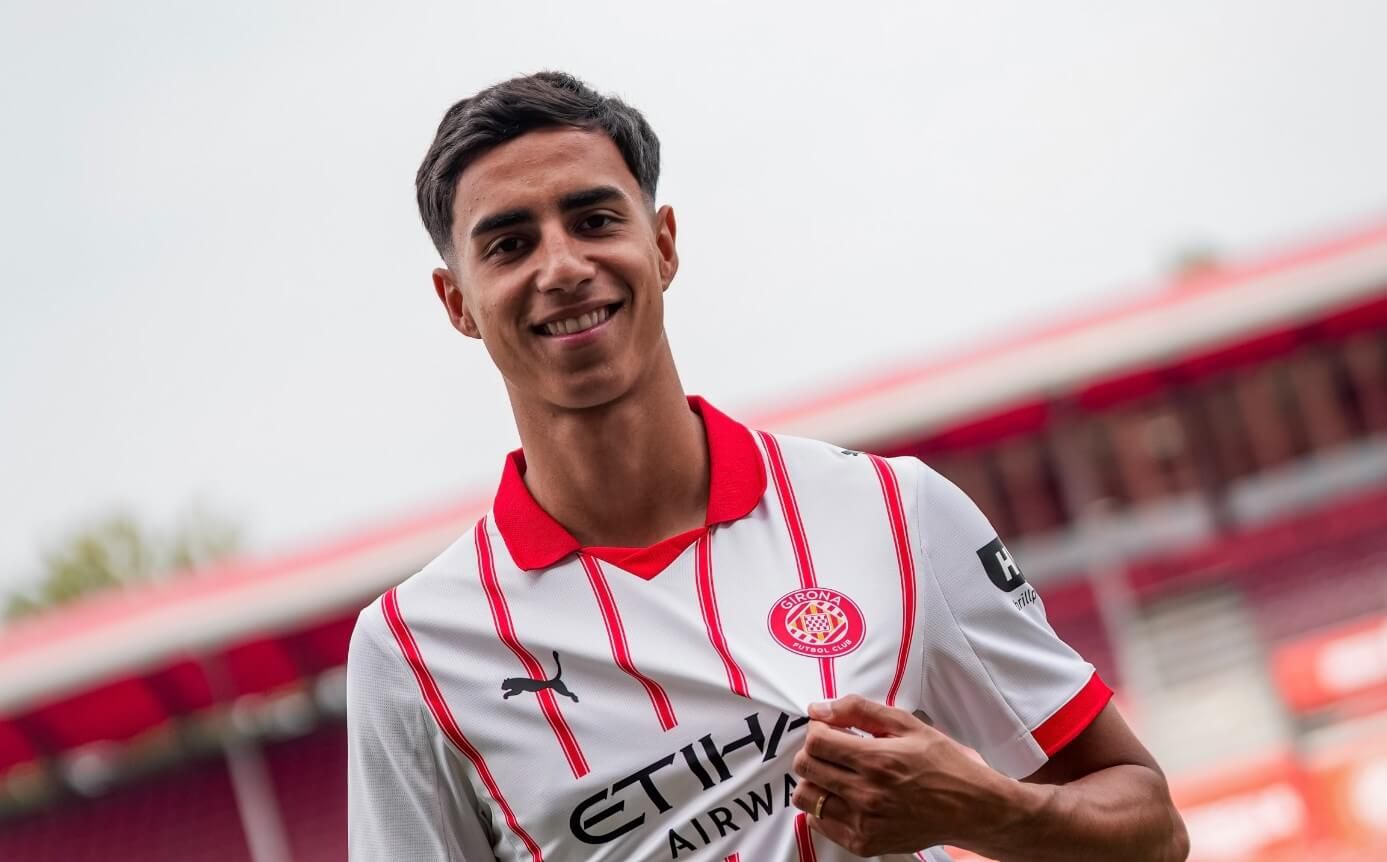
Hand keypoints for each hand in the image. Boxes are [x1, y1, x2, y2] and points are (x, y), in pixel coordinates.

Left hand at [790, 694, 1018, 856]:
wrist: (971, 808)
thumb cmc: (943, 763)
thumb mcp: (907, 724)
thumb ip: (860, 710)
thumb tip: (819, 708)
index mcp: (876, 760)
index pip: (816, 742)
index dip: (817, 730)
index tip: (829, 730)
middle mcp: (866, 794)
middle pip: (805, 768)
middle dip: (813, 752)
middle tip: (832, 750)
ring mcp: (864, 822)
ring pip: (806, 797)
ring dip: (814, 780)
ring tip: (835, 774)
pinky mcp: (864, 843)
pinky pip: (819, 824)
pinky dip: (823, 807)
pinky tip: (844, 796)